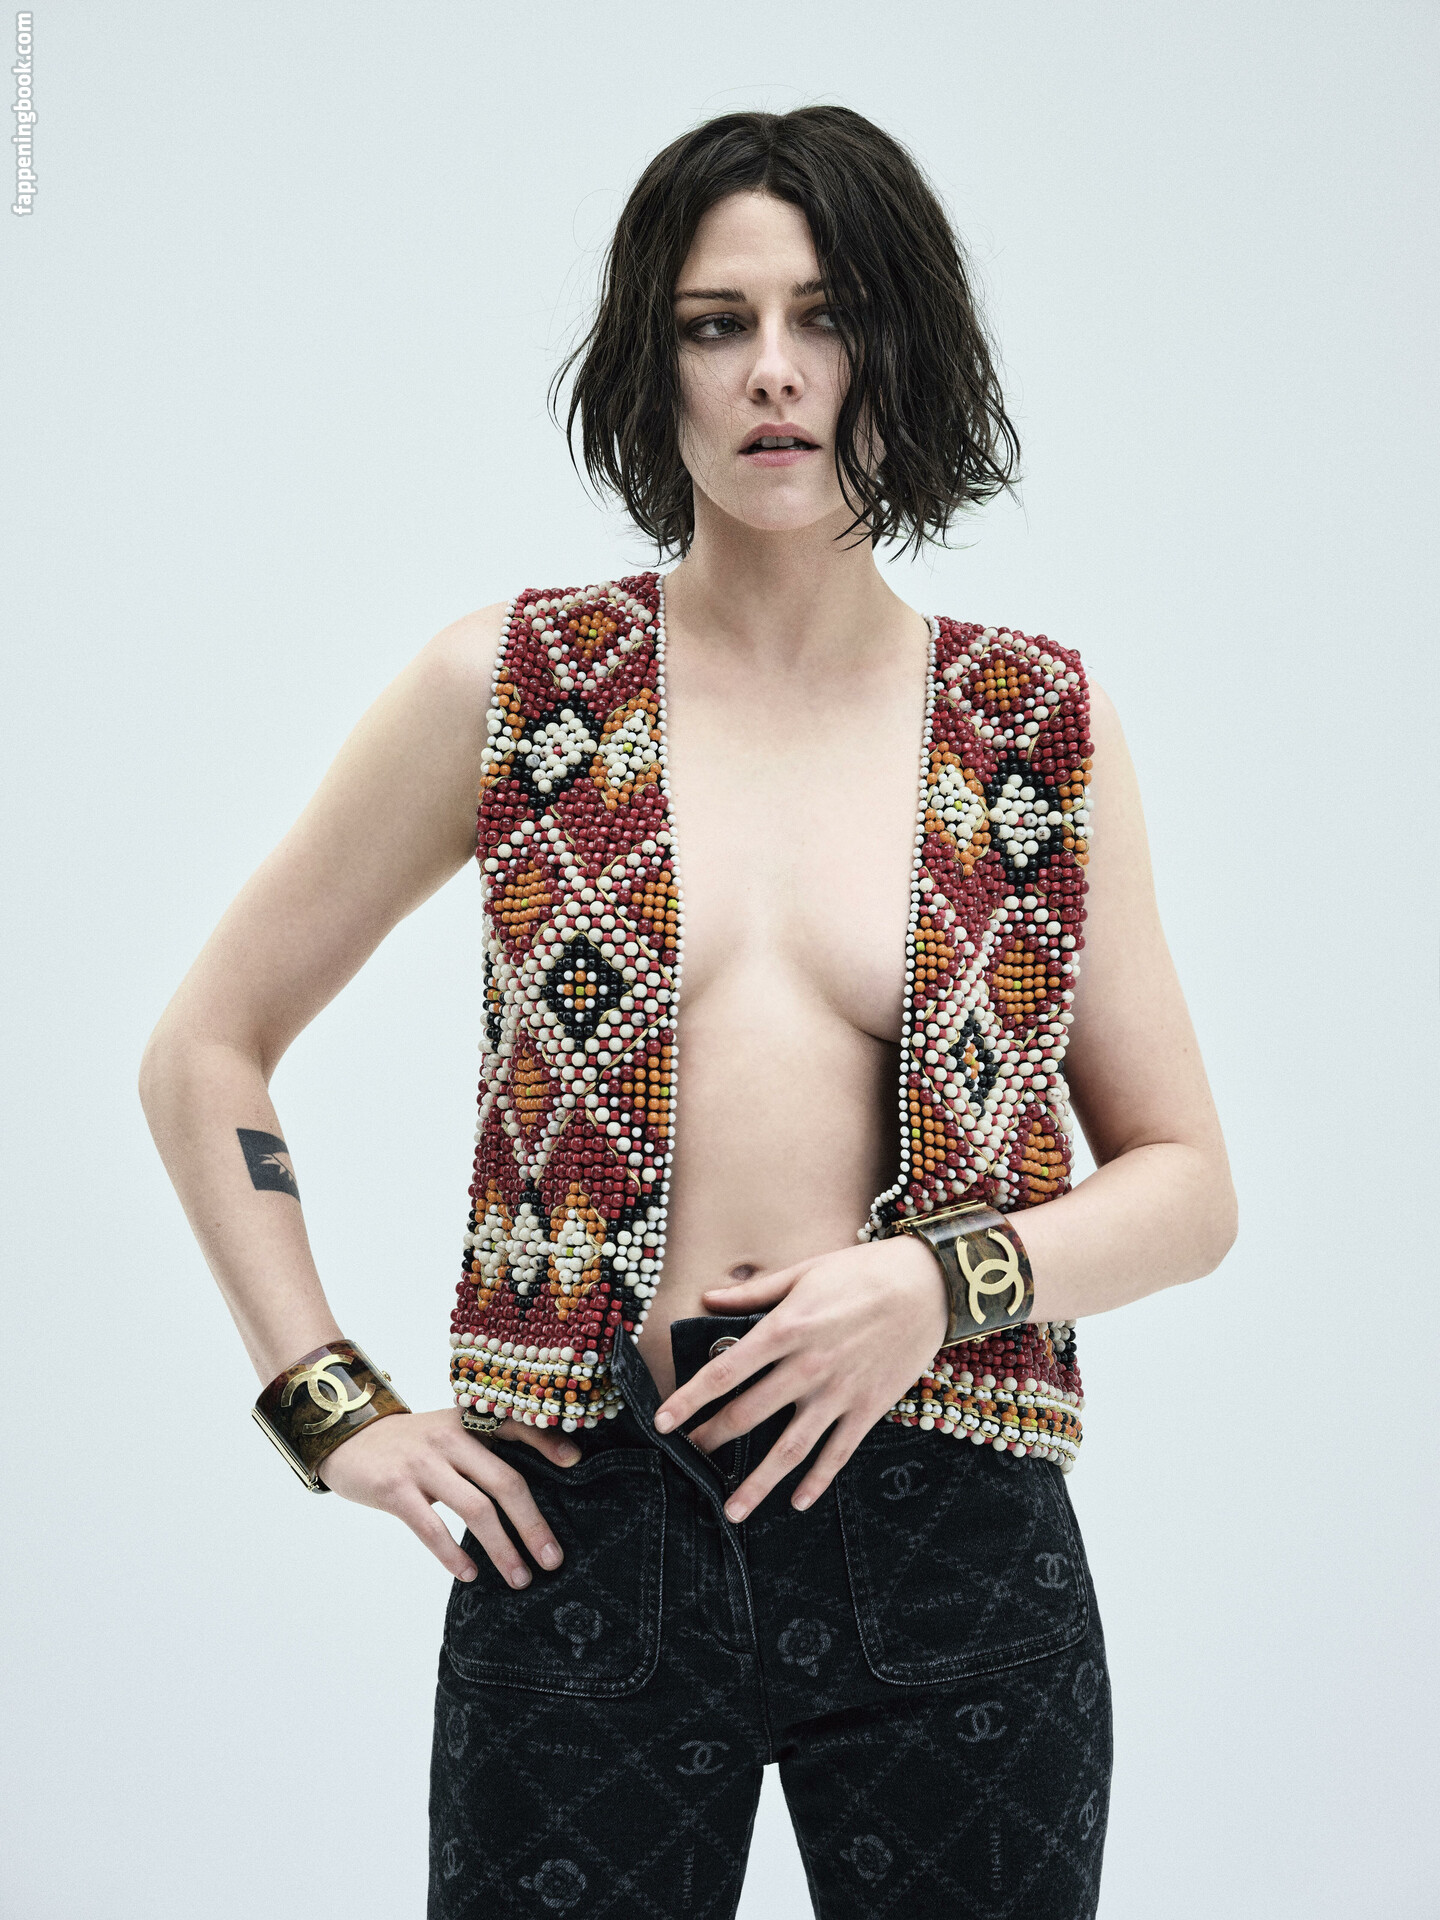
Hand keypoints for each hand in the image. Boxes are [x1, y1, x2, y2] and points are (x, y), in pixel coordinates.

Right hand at [317, 1406, 579, 1586]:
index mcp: (469, 1421)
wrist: (348, 1436)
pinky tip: (469, 1574)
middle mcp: (451, 1438)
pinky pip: (432, 1527)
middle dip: (532, 1524)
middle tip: (553, 1559)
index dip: (547, 1441)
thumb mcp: (450, 1431)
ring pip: (474, 1509)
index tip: (576, 1464)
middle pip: (505, 1482)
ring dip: (502, 1548)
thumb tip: (533, 1487)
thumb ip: (485, 1449)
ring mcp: (423, 1463)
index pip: (516, 1426)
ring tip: (520, 1578)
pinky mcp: (395, 1488)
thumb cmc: (411, 1443)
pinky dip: (453, 1553)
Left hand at [653, 1235, 948, 1522]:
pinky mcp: (868, 1409)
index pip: (724, 1372)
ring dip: (757, 1483)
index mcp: (786, 1328)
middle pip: (748, 1413)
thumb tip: (708, 1297)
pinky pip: (837, 1453)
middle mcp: (807, 1366)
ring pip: (789, 1448)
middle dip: (712, 1439)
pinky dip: (816, 1481)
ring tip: (731, 1509)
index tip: (662, 1422)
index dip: (689, 1400)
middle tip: (689, 1457)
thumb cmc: (864, 1272)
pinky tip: (797, 1502)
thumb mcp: (804, 1271)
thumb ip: (754, 1292)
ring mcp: (838, 1392)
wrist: (930, 1286)